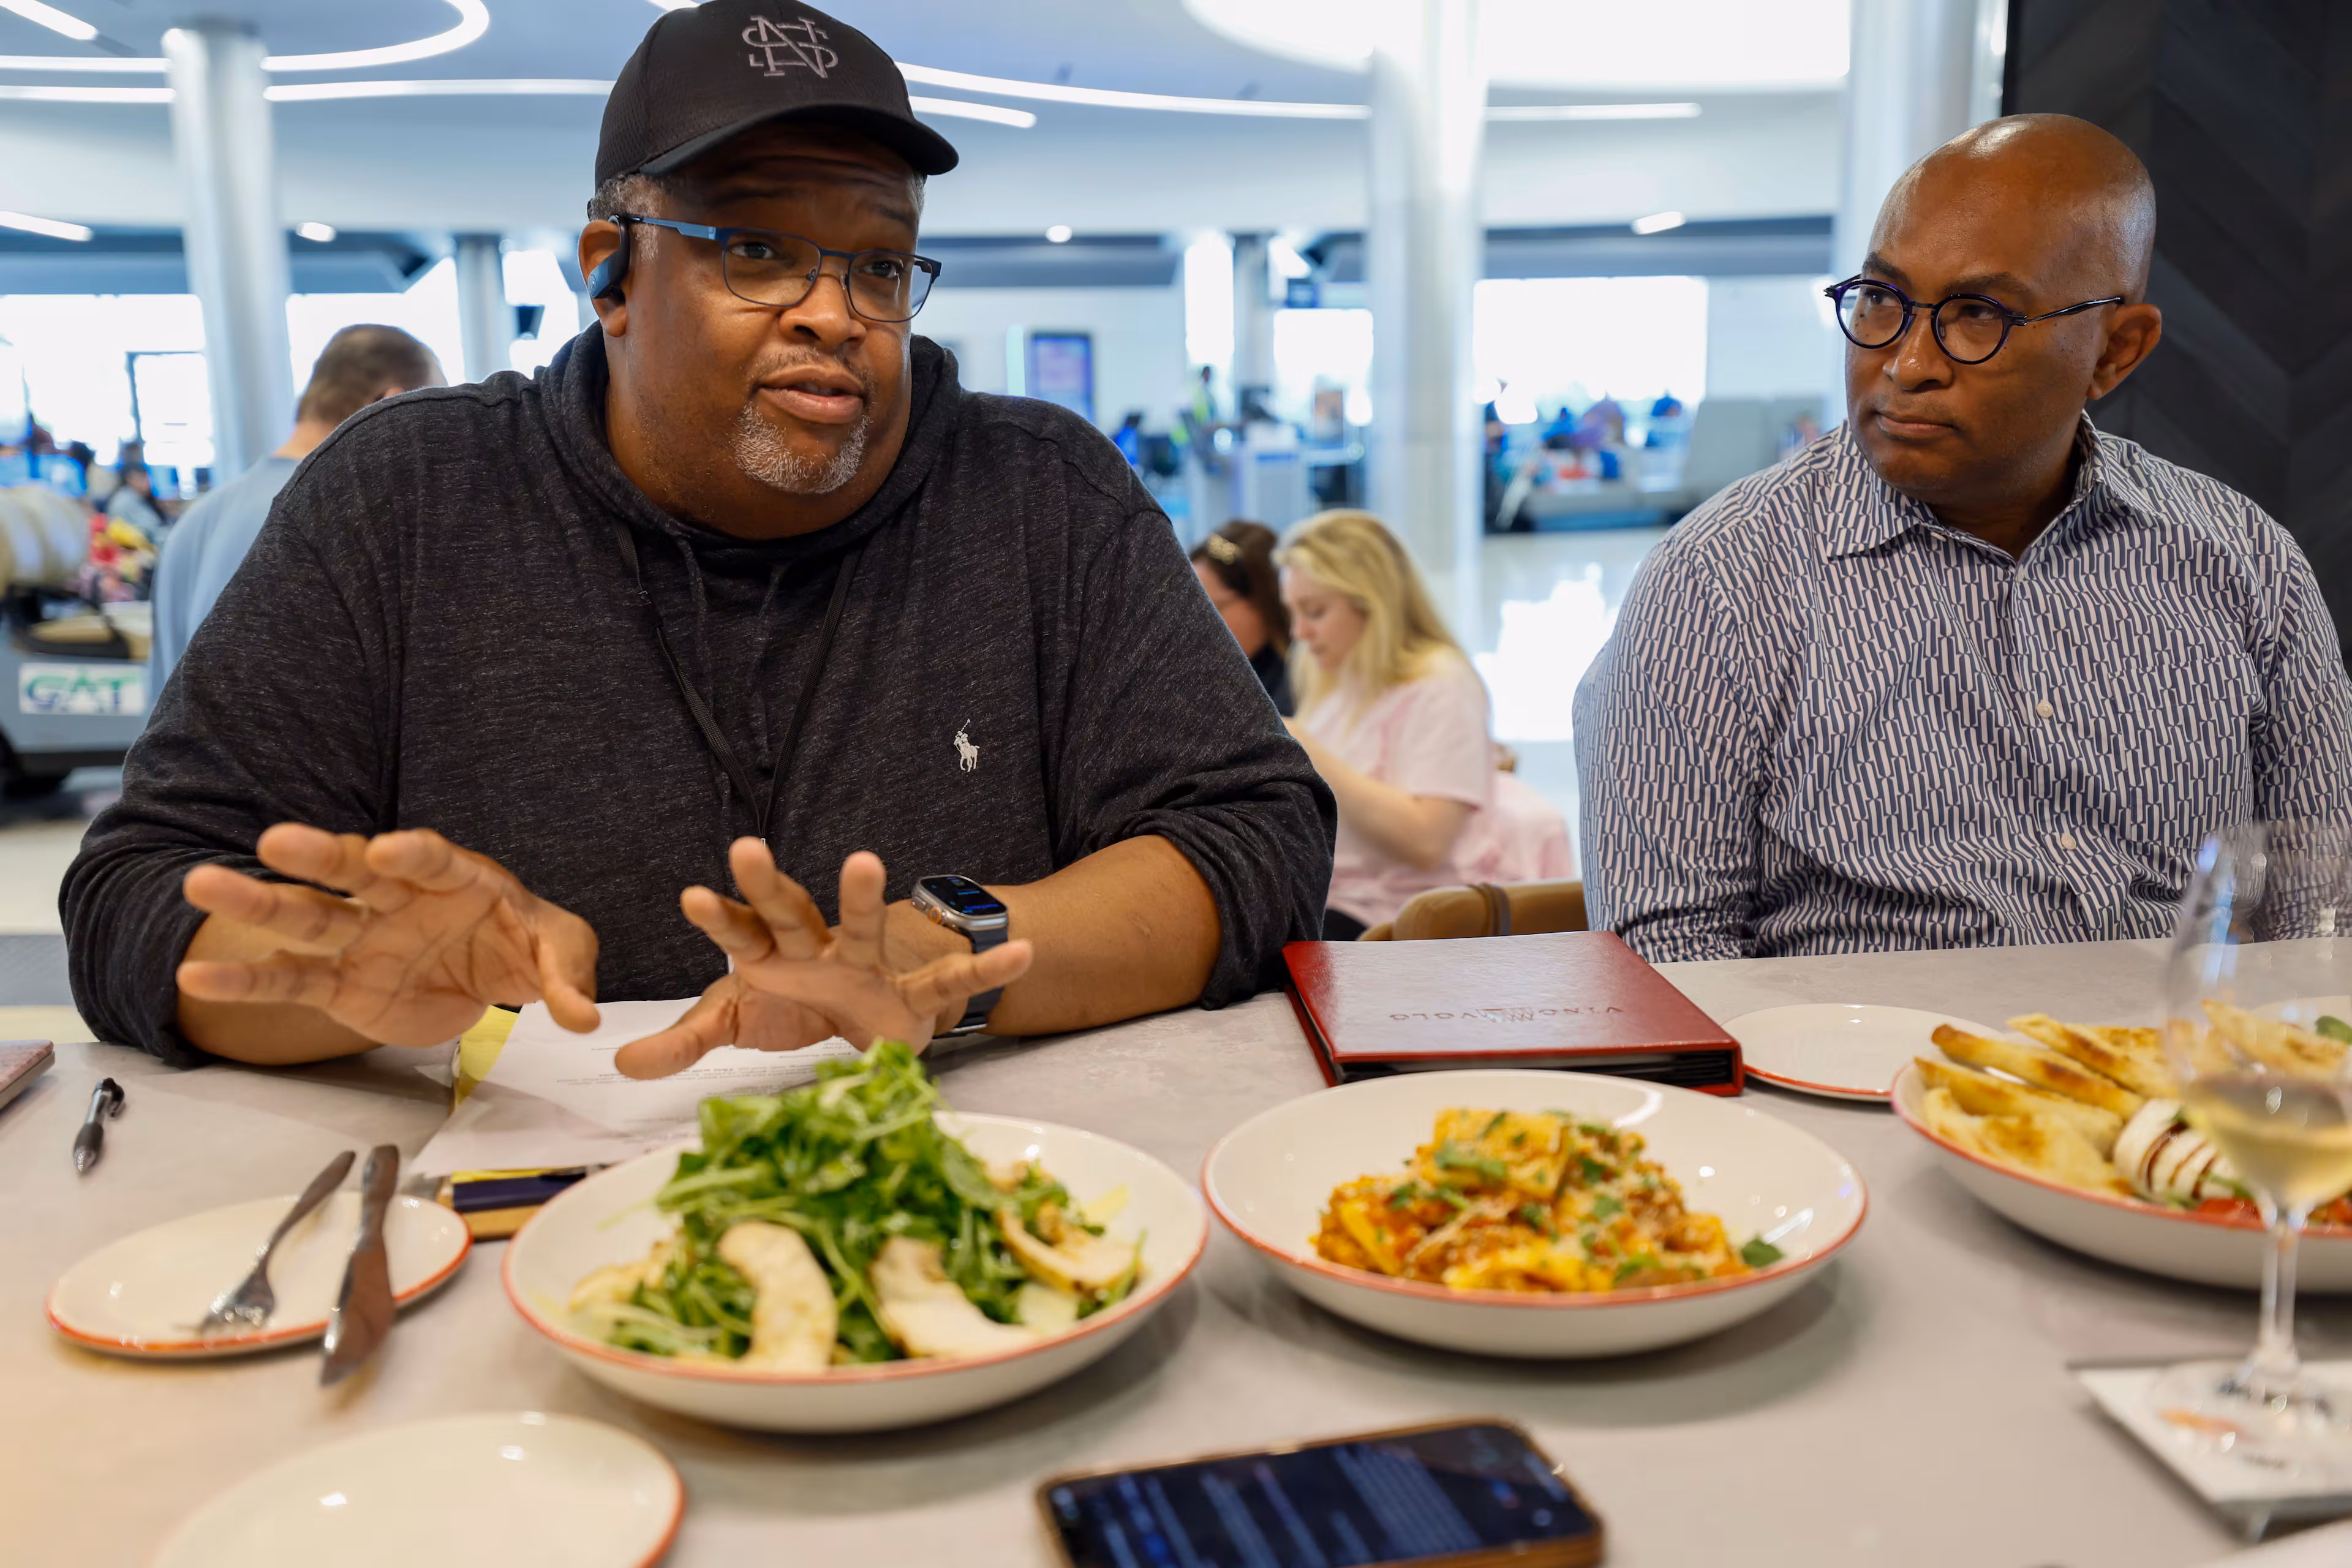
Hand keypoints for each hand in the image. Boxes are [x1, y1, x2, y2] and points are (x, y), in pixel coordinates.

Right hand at [178, 824, 599, 1047]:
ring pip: (307, 916)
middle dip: (319, 856)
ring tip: (202, 884)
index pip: (434, 859)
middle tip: (277, 841)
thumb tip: (583, 1018)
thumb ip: (569, 975)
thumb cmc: (520, 945)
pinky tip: (194, 979)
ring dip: (258, 902)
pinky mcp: (341, 983)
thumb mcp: (560, 951)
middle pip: (353, 873)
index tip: (387, 849)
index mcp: (456, 879)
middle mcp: (398, 899)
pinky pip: (291, 980)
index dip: (412, 853)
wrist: (486, 977)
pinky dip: (247, 981)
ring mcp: (362, 939)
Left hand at [614, 842, 1032, 1078]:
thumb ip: (685, 1040)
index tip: (691, 894)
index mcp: (769, 957)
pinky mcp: (909, 996)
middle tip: (744, 847)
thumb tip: (621, 1063)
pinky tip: (1020, 951)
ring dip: (861, 895)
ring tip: (863, 859)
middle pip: (789, 913)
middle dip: (768, 883)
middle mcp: (817, 949)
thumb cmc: (794, 1004)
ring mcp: (866, 966)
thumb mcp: (736, 1022)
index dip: (718, 916)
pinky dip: (984, 966)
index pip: (738, 932)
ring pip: (862, 927)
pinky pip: (946, 983)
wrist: (861, 1017)